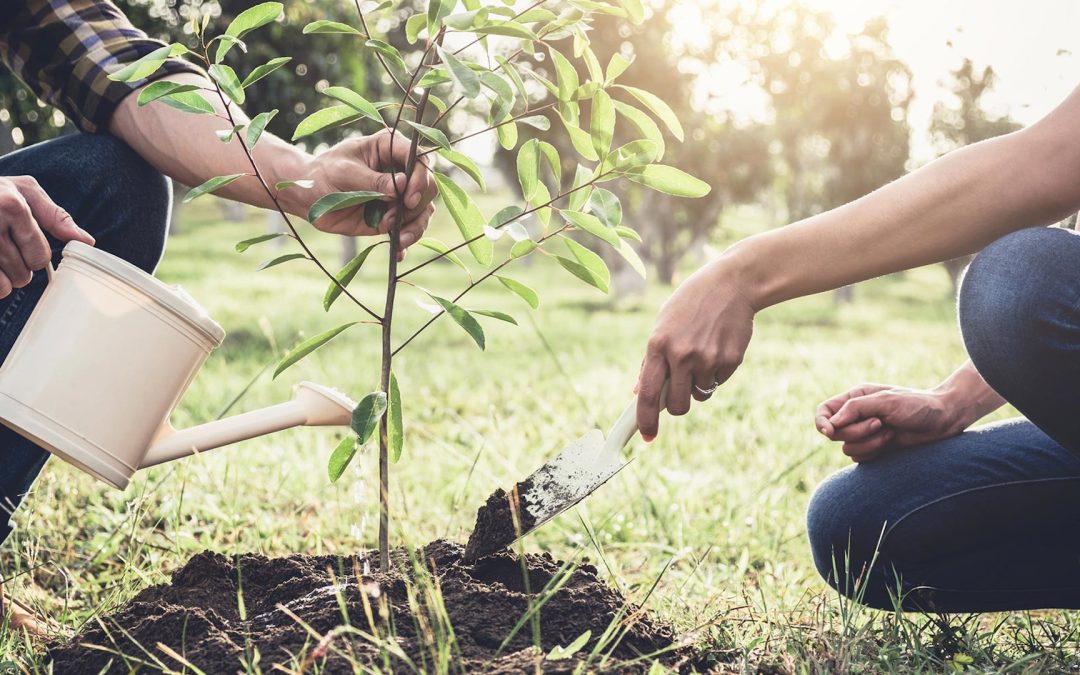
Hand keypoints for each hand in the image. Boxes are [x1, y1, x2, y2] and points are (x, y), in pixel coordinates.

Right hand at [0, 176, 93, 297]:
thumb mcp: (23, 190)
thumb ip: (55, 216)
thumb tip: (87, 241)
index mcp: (11, 205)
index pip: (40, 255)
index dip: (37, 256)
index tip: (27, 247)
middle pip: (24, 273)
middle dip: (21, 269)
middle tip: (8, 251)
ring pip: (5, 285)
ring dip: (5, 279)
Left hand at [294, 129, 436, 248]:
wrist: (307, 197)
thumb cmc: (323, 174)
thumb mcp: (345, 173)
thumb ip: (373, 181)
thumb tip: (401, 186)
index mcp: (389, 148)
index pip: (419, 160)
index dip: (420, 178)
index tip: (408, 198)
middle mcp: (400, 171)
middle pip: (428, 187)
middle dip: (418, 204)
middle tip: (398, 216)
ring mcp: (398, 196)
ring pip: (423, 210)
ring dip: (415, 226)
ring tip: (400, 239)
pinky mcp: (392, 217)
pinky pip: (408, 229)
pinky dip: (406, 242)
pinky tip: (398, 252)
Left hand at [636, 260, 754, 439]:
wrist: (731, 284)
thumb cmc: (691, 304)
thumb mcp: (663, 324)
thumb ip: (651, 359)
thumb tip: (638, 392)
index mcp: (658, 345)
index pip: (648, 394)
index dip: (645, 420)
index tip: (647, 436)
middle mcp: (682, 355)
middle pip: (677, 406)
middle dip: (677, 406)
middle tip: (680, 392)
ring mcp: (708, 358)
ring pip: (700, 395)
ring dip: (698, 385)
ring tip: (702, 354)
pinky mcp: (730, 360)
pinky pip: (718, 382)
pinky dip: (716, 373)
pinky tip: (718, 347)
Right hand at [815, 384, 966, 461]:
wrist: (943, 420)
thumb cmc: (917, 405)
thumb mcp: (885, 401)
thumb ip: (855, 408)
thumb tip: (831, 424)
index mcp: (855, 398)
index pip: (824, 412)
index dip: (821, 422)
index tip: (829, 431)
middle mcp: (856, 416)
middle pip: (834, 433)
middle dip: (856, 432)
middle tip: (879, 424)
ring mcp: (864, 434)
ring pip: (847, 448)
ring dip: (868, 443)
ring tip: (889, 433)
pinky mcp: (874, 449)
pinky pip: (859, 458)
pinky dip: (873, 452)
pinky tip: (891, 442)